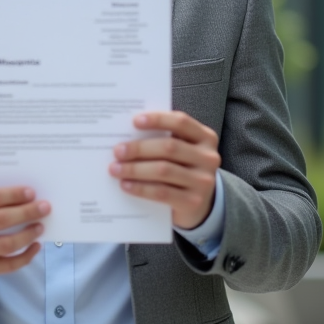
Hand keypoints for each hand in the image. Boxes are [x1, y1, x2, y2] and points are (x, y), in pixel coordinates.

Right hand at [0, 186, 48, 282]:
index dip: (13, 195)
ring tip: (39, 226)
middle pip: (0, 221)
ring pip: (5, 245)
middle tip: (44, 208)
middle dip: (26, 213)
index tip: (31, 193)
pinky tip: (34, 246)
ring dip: (28, 234)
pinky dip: (25, 256)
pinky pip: (6, 266)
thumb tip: (22, 198)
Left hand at [109, 111, 220, 228]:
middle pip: (169, 147)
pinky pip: (162, 192)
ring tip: (115, 169)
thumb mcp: (181, 150)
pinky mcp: (193, 202)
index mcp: (205, 137)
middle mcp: (208, 158)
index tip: (134, 121)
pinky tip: (125, 185)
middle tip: (117, 151)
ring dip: (135, 169)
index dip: (157, 119)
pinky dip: (141, 188)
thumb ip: (164, 138)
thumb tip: (127, 133)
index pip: (181, 122)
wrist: (199, 203)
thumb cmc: (182, 168)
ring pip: (163, 170)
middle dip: (139, 148)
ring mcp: (203, 181)